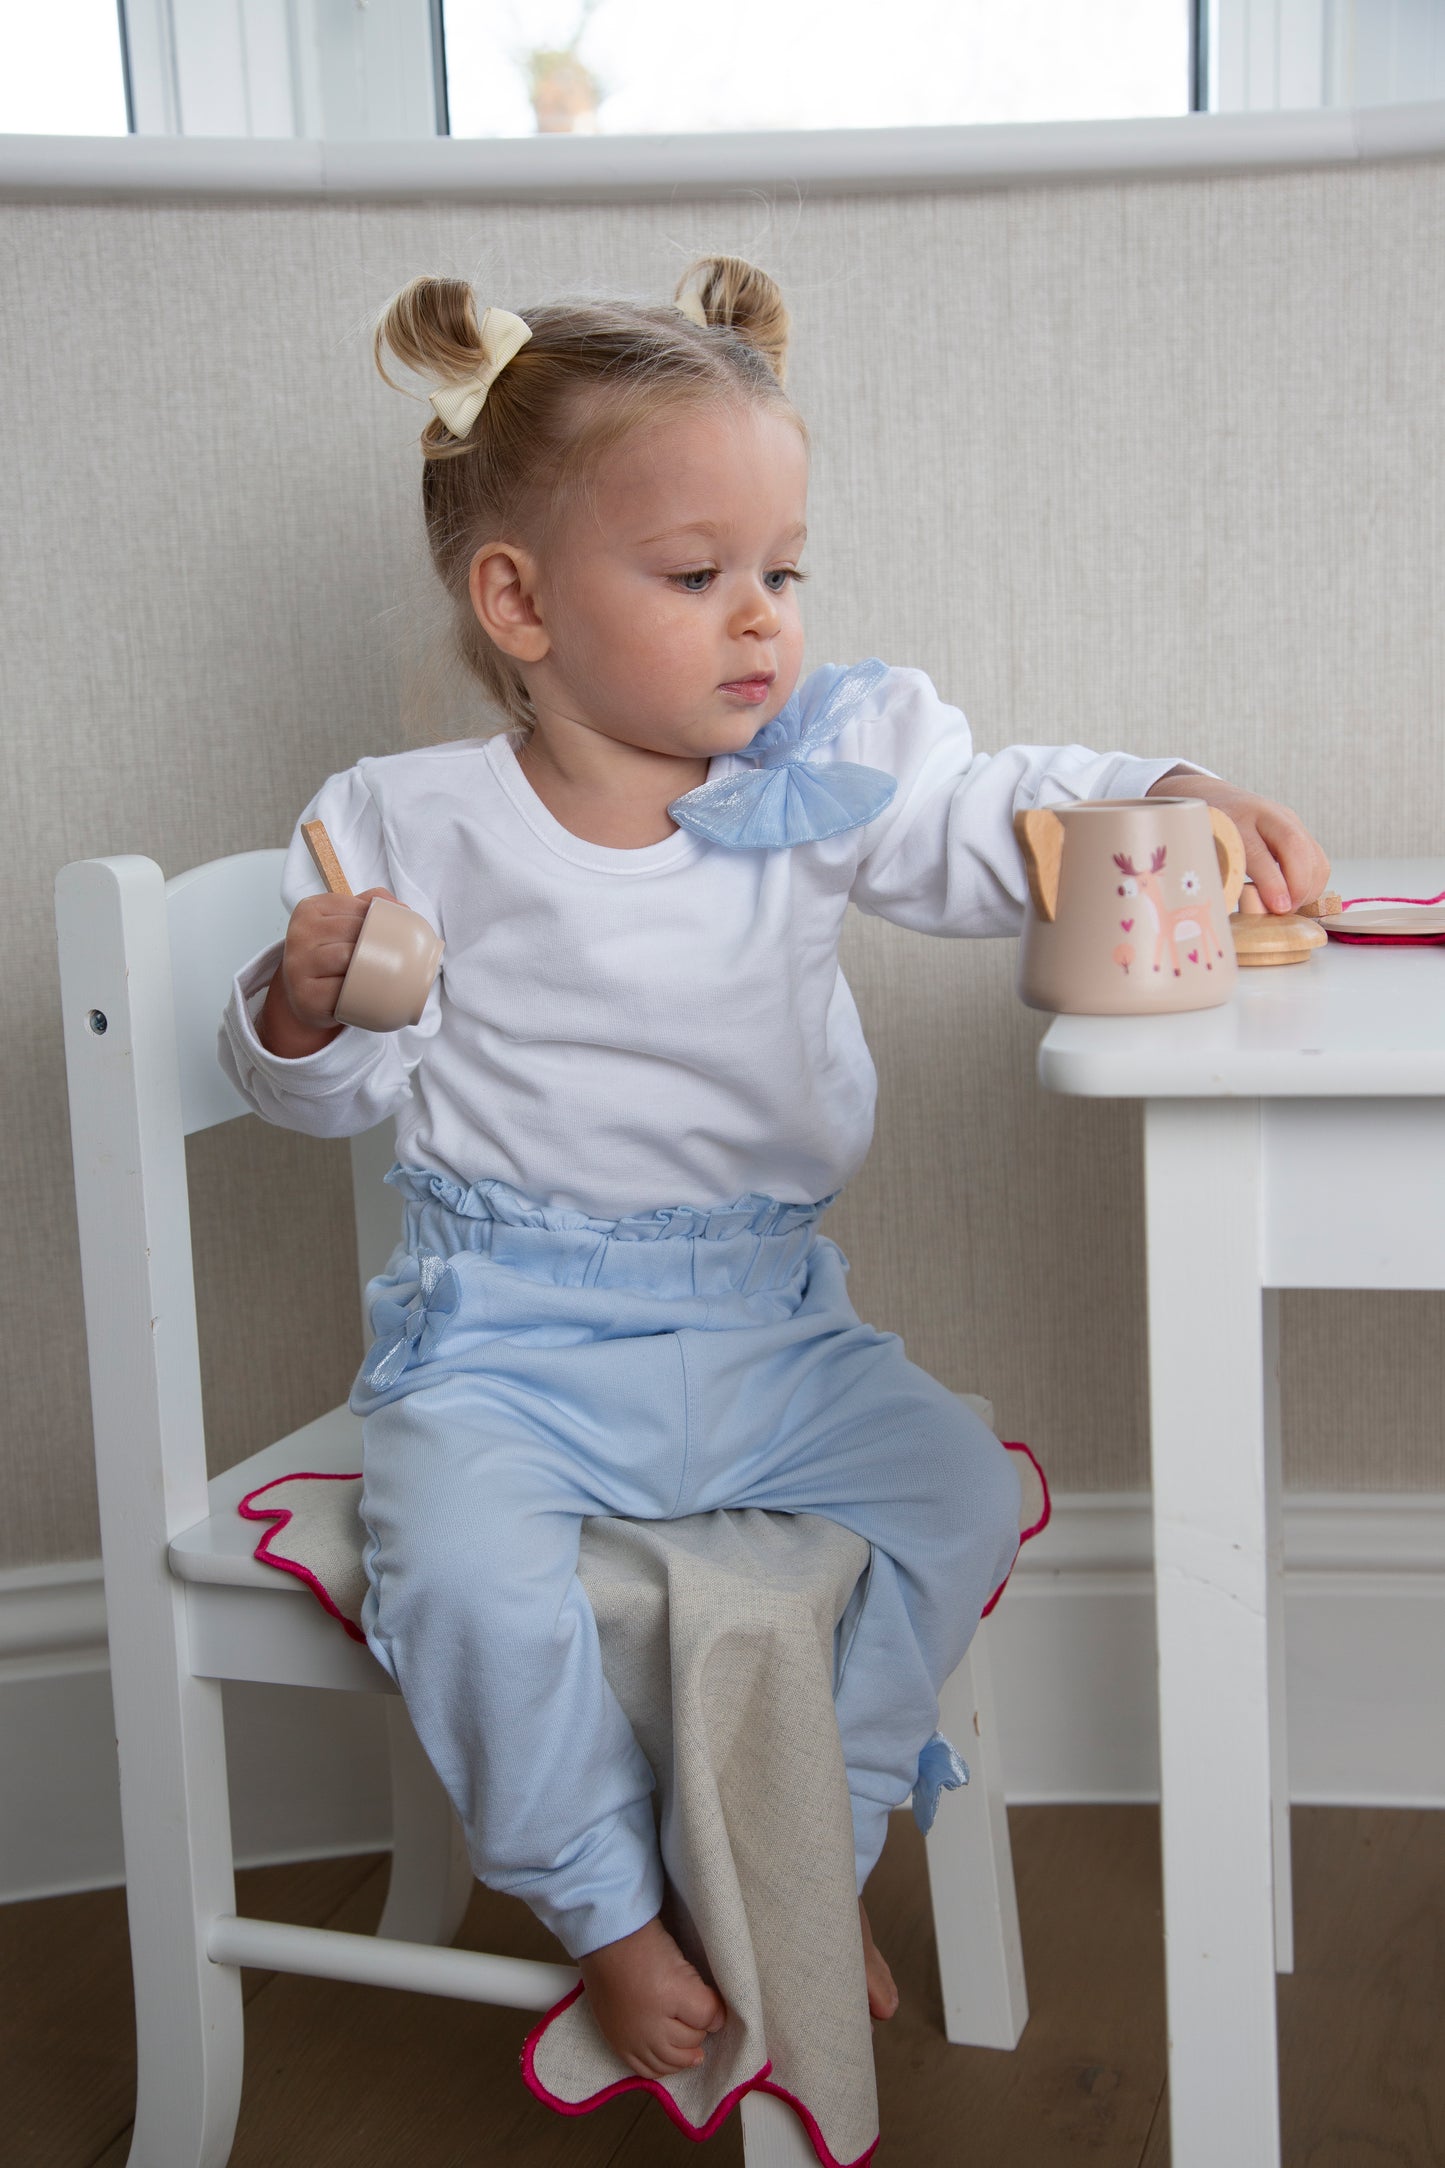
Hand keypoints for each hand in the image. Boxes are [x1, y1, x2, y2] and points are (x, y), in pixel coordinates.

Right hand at [256, 887, 396, 1057]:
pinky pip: (342, 988)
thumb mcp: (342, 925)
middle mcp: (299, 934)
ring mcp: (298, 964)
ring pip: (347, 957)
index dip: (379, 921)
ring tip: (381, 973)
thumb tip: (401, 908)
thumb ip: (369, 906)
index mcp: (309, 910)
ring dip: (370, 966)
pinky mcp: (305, 994)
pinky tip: (366, 991)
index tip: (391, 934)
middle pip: (353, 932)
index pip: (355, 907)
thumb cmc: (330, 958)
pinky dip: (359, 990)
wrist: (306, 997)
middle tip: (392, 957)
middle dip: (377, 944)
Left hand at [1146, 773, 1328, 914]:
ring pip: (1313, 855)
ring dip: (1309, 888)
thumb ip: (1218, 874)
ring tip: (1289, 907)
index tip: (1278, 908)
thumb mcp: (1203, 850)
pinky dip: (1313, 883)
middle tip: (1286, 912)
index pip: (1258, 852)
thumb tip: (1233, 910)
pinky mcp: (1302, 830)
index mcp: (1234, 819)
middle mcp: (1267, 815)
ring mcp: (1289, 821)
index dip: (1272, 883)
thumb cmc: (1208, 835)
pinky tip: (1296, 896)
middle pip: (1294, 846)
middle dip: (1298, 885)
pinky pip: (1318, 860)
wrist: (1219, 800)